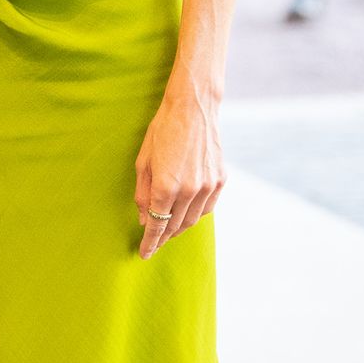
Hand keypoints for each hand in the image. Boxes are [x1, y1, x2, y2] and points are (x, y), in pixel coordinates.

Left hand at [134, 84, 224, 258]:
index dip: (150, 243)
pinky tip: (187, 213)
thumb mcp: (143, 162)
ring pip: (192, 220)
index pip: (157, 225)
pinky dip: (196, 215)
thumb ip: (143, 194)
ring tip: (169, 231)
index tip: (144, 254)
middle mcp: (189, 190)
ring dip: (179, 228)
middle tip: (154, 244)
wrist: (193, 108)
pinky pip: (207, 208)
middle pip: (174, 226)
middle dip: (163, 238)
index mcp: (165, 186)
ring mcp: (207, 186)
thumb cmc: (163, 131)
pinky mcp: (220, 180)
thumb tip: (144, 220)